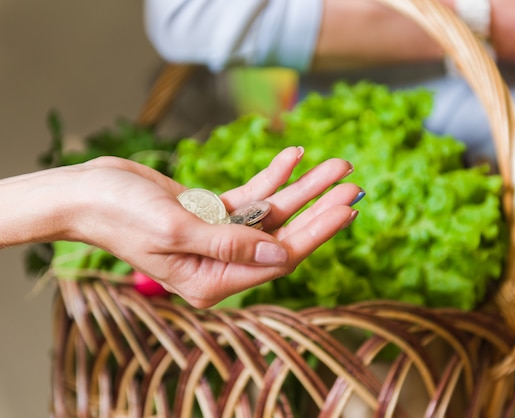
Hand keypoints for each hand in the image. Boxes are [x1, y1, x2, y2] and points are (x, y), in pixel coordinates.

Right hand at [0, 147, 360, 307]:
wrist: (88, 192)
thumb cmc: (121, 214)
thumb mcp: (176, 230)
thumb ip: (230, 246)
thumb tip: (283, 256)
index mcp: (214, 281)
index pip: (280, 259)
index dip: (316, 233)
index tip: (346, 207)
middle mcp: (222, 264)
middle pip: (285, 236)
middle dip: (319, 208)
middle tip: (353, 183)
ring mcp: (221, 239)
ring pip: (274, 214)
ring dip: (304, 188)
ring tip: (337, 164)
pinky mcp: (214, 215)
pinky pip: (254, 197)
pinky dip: (274, 177)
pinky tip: (295, 156)